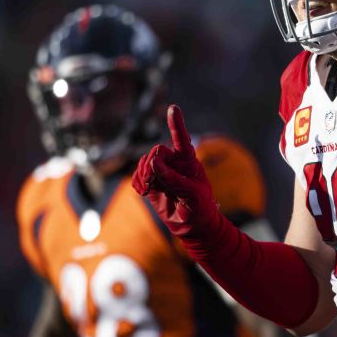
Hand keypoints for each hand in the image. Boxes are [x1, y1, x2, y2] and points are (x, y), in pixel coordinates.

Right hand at [132, 105, 217, 238]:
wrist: (192, 227)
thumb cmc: (200, 208)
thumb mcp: (192, 194)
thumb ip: (173, 178)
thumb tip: (154, 162)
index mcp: (188, 161)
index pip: (182, 139)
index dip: (176, 124)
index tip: (173, 108)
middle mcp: (174, 162)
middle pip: (156, 151)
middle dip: (153, 165)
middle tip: (155, 181)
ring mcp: (161, 172)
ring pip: (144, 163)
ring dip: (144, 175)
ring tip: (150, 189)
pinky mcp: (151, 183)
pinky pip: (137, 176)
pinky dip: (137, 182)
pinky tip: (144, 191)